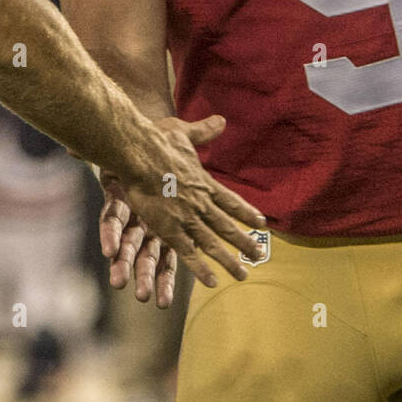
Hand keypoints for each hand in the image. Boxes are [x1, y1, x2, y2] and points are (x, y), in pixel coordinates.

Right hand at [111, 114, 265, 290]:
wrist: (140, 154)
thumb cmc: (158, 141)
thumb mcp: (185, 132)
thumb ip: (203, 130)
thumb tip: (221, 120)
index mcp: (204, 182)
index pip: (231, 201)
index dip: (246, 212)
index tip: (261, 222)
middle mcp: (201, 202)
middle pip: (227, 226)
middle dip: (244, 242)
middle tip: (260, 255)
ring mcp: (187, 217)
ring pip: (213, 243)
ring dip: (229, 260)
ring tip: (243, 274)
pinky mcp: (170, 229)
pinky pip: (188, 253)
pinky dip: (201, 268)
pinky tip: (212, 281)